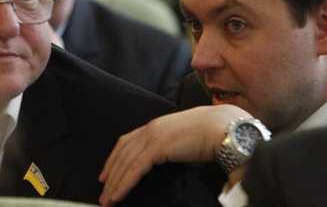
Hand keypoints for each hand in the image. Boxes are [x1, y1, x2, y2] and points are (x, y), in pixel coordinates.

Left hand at [98, 105, 249, 205]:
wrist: (224, 128)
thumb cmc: (212, 136)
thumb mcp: (188, 145)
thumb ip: (178, 153)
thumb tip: (180, 163)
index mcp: (156, 126)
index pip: (127, 142)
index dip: (115, 159)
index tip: (107, 174)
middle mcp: (150, 129)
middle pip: (121, 152)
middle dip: (110, 173)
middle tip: (103, 191)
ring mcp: (152, 135)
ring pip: (125, 162)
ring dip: (114, 182)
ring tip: (107, 199)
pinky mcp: (157, 146)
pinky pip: (134, 168)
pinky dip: (124, 183)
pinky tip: (118, 195)